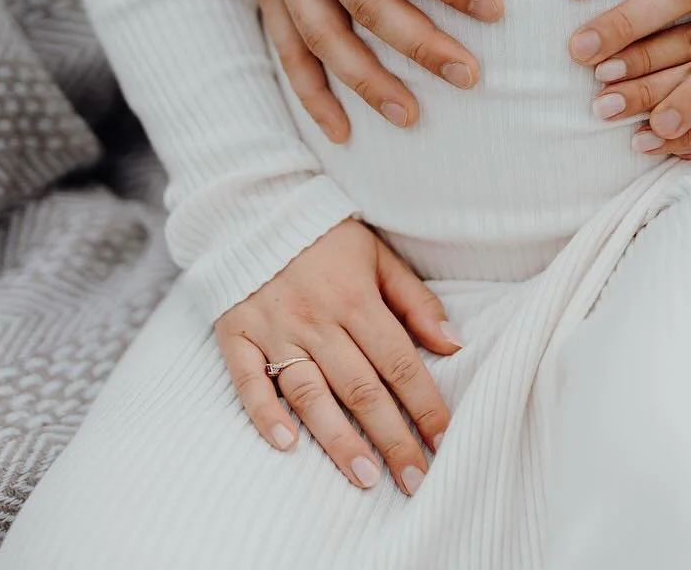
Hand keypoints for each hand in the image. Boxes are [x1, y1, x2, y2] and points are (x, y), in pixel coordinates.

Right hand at [214, 220, 461, 494]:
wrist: (255, 208)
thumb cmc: (328, 239)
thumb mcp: (381, 257)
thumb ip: (416, 302)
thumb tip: (454, 344)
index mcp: (357, 300)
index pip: (400, 362)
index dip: (425, 405)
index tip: (446, 442)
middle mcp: (317, 319)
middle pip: (361, 388)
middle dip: (391, 438)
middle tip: (415, 480)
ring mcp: (274, 329)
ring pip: (310, 393)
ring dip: (337, 439)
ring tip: (363, 477)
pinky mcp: (235, 335)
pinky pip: (247, 380)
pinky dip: (264, 413)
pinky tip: (285, 445)